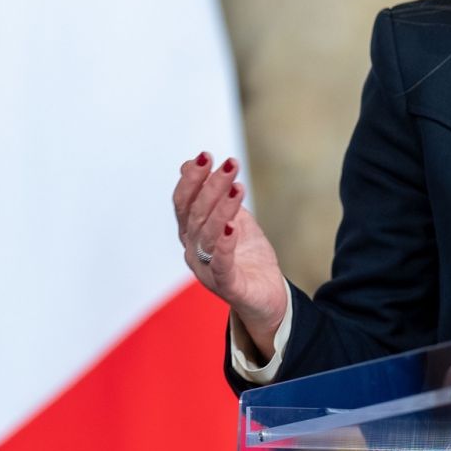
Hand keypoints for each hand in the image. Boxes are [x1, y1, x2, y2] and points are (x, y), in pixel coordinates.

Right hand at [172, 152, 286, 354]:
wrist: (266, 295)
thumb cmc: (246, 255)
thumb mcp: (232, 217)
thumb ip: (213, 195)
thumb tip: (191, 162)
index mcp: (192, 234)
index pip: (184, 203)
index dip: (192, 179)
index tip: (206, 156)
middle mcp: (193, 251)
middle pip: (197, 214)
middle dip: (211, 186)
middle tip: (230, 164)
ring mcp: (207, 270)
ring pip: (208, 235)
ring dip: (222, 208)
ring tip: (237, 187)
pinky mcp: (228, 286)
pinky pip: (221, 265)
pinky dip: (224, 245)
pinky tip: (231, 227)